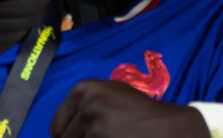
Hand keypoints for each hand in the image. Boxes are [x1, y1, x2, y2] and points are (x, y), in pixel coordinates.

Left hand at [52, 78, 206, 136]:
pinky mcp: (100, 137)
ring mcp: (93, 122)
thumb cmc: (139, 112)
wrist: (165, 126)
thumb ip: (84, 104)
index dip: (69, 136)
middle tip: (102, 136)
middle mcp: (86, 101)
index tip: (83, 136)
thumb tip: (57, 131)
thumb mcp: (109, 95)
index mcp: (84, 88)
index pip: (57, 125)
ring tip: (111, 137)